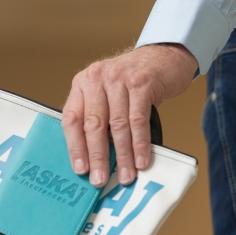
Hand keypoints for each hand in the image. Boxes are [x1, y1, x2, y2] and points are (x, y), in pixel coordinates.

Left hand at [62, 43, 197, 186]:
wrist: (164, 56)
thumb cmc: (134, 79)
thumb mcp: (108, 92)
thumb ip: (99, 115)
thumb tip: (95, 157)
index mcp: (83, 83)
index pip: (71, 119)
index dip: (75, 146)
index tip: (80, 169)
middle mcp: (97, 78)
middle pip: (93, 125)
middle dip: (97, 156)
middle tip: (99, 178)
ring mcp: (119, 79)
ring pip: (117, 125)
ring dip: (121, 155)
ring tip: (125, 175)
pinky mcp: (141, 83)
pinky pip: (138, 120)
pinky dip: (139, 143)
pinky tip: (141, 159)